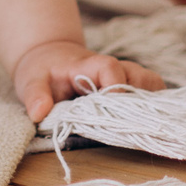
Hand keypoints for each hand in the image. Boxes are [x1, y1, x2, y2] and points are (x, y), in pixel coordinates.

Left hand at [9, 39, 163, 122]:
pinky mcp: (131, 87)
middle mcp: (114, 69)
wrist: (51, 58)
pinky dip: (154, 107)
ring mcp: (125, 77)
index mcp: (89, 66)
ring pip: (153, 85)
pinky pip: (152, 94)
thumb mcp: (30, 80)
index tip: (111, 108)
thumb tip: (39, 112)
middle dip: (142, 102)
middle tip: (133, 126)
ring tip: (143, 127)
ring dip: (152, 105)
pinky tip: (148, 125)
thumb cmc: (42, 71)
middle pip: (142, 78)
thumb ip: (35, 95)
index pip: (111, 69)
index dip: (115, 87)